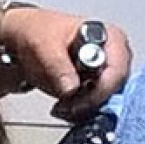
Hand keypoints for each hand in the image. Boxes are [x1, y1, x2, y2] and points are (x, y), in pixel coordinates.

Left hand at [0, 7, 131, 116]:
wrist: (27, 37)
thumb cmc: (39, 32)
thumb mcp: (43, 45)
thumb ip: (57, 65)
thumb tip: (72, 88)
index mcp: (111, 38)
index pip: (117, 71)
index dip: (99, 90)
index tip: (75, 101)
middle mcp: (116, 56)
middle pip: (114, 89)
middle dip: (88, 102)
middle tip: (64, 105)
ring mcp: (108, 72)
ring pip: (106, 101)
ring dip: (82, 109)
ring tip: (60, 106)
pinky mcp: (99, 87)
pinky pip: (97, 106)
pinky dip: (80, 111)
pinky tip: (63, 107)